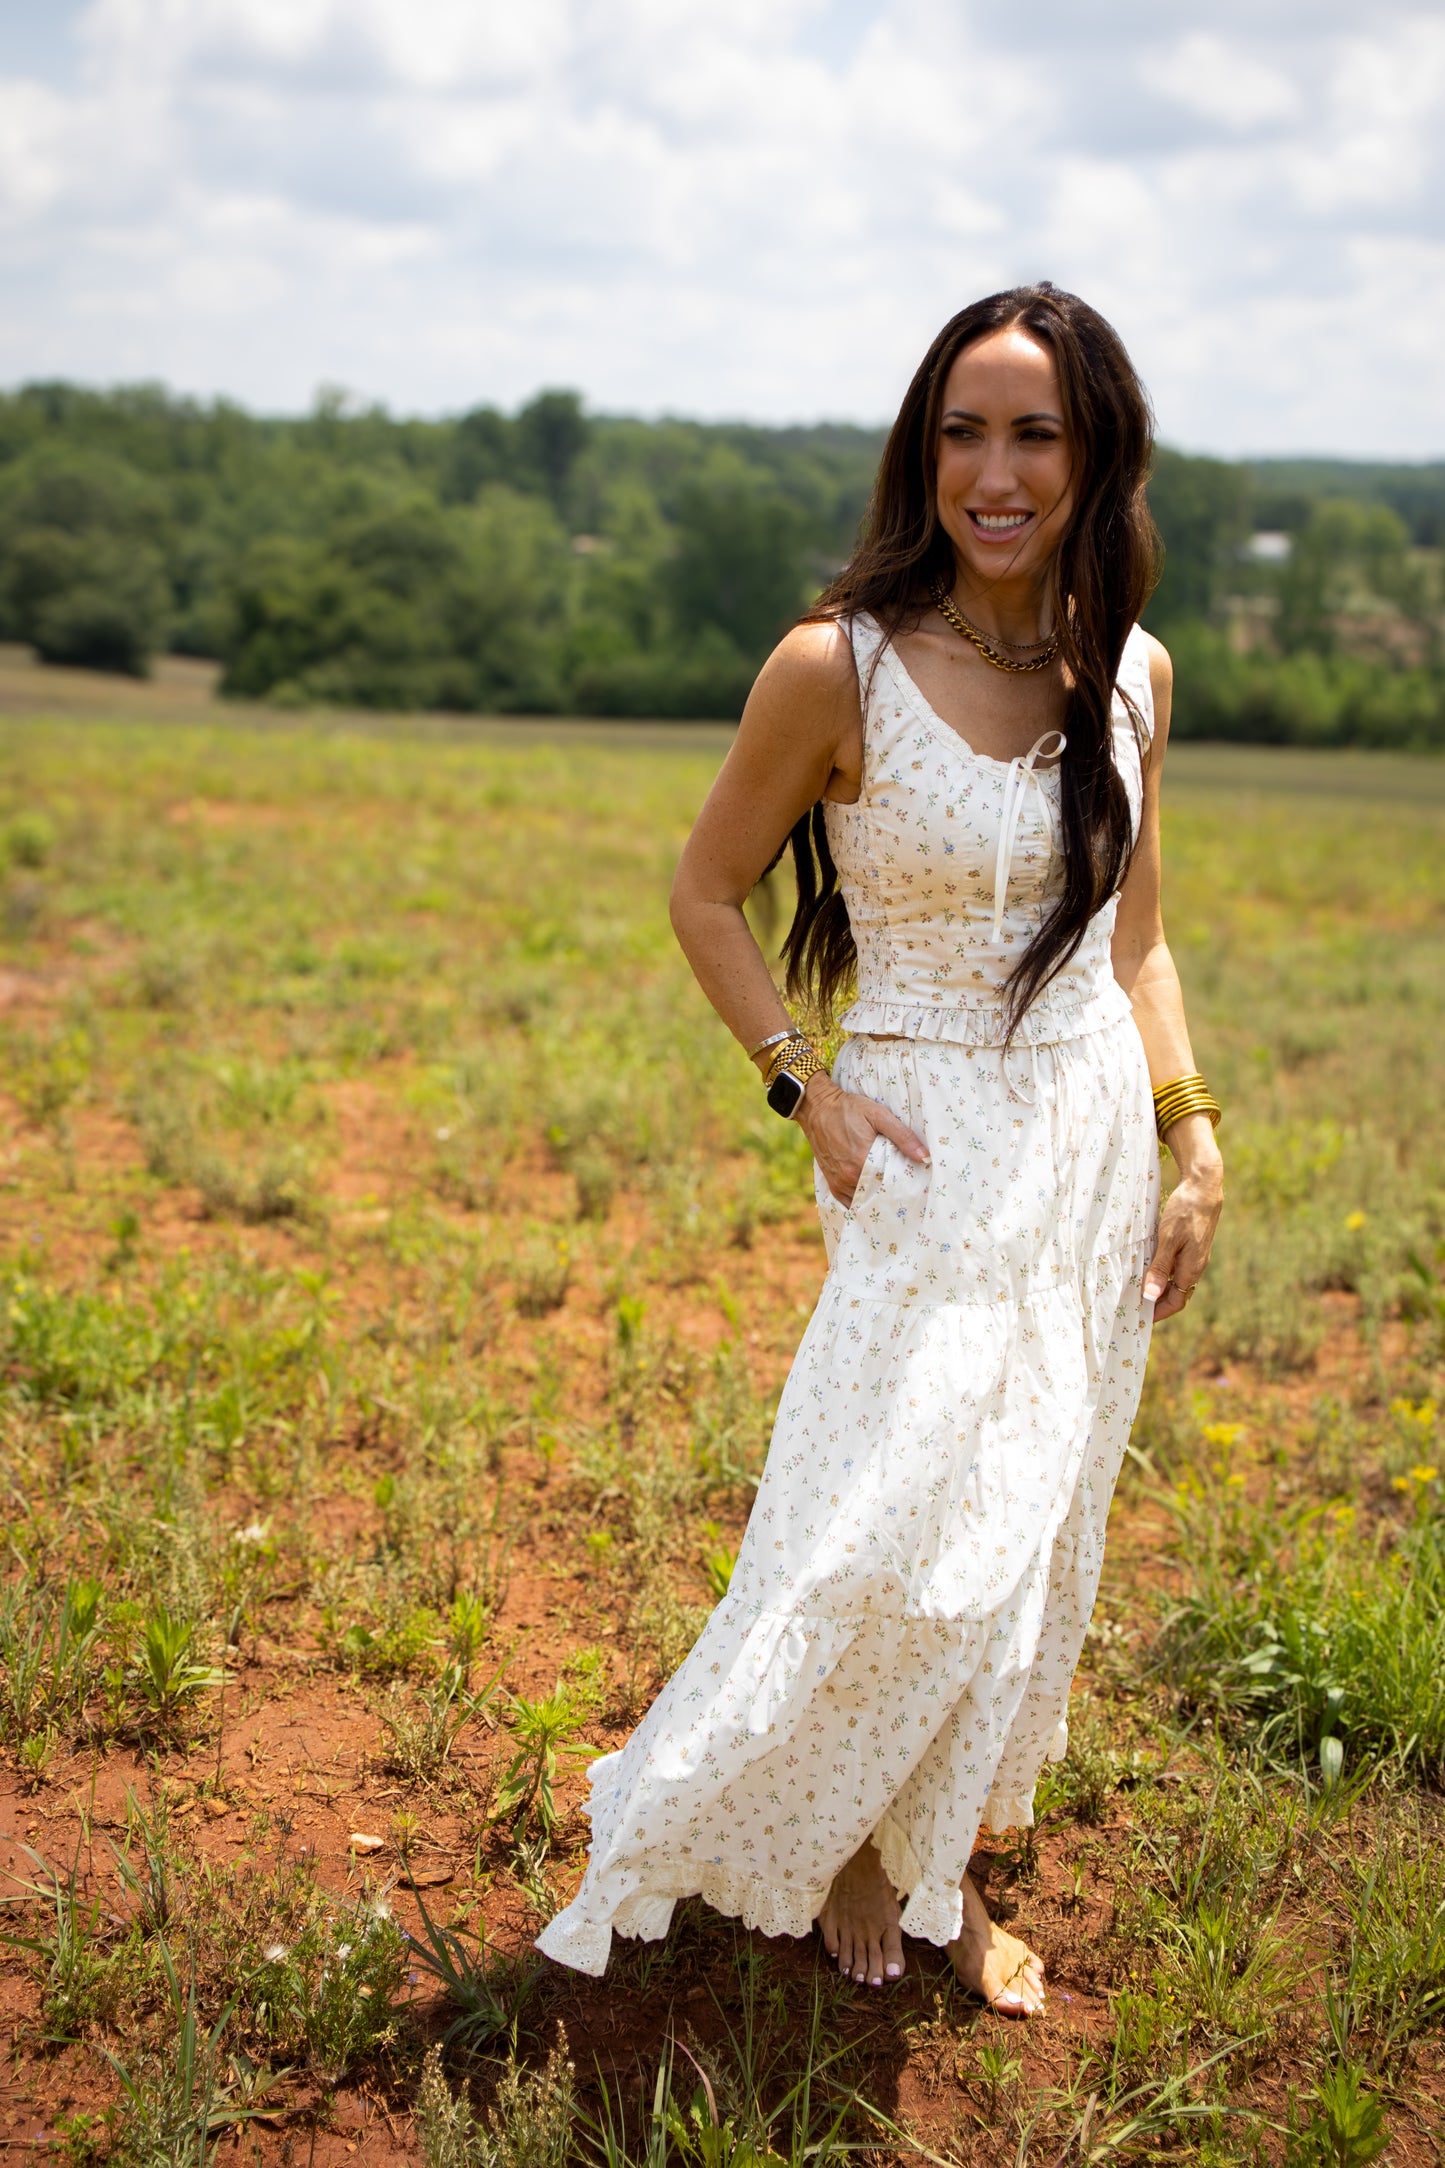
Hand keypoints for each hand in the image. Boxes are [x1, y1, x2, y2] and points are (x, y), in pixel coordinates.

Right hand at [795, 1074, 928, 1206]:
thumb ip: (903, 1136)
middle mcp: (849, 1177)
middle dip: (893, 1195)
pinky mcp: (832, 1183)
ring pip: (864, 1202)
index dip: (906, 1187)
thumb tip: (925, 1157)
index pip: (892, 1185)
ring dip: (877, 1200)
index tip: (917, 1186)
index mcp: (863, 1162)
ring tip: (893, 1197)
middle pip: (879, 1195)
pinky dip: (861, 1203)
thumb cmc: (849, 1109)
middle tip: (908, 1194)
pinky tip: (873, 1200)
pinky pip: (849, 1203)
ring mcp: (839, 1183)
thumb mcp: (878, 1115)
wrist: (818, 1108)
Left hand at [1144, 1116, 1222, 1321]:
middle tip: (1134, 1305)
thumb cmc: (1185, 1212)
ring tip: (1137, 1288)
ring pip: (1175, 1280)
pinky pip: (1177, 1267)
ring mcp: (1195, 1256)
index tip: (1140, 1317)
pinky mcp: (1192, 1245)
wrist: (1204, 1188)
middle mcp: (1195, 1266)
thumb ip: (1159, 1268)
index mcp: (1191, 1269)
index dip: (1158, 1312)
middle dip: (1157, 1302)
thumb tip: (1150, 1296)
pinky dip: (1162, 1272)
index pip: (1175, 1302)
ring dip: (1158, 1287)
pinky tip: (1148, 1266)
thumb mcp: (1167, 1240)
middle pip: (1176, 1294)